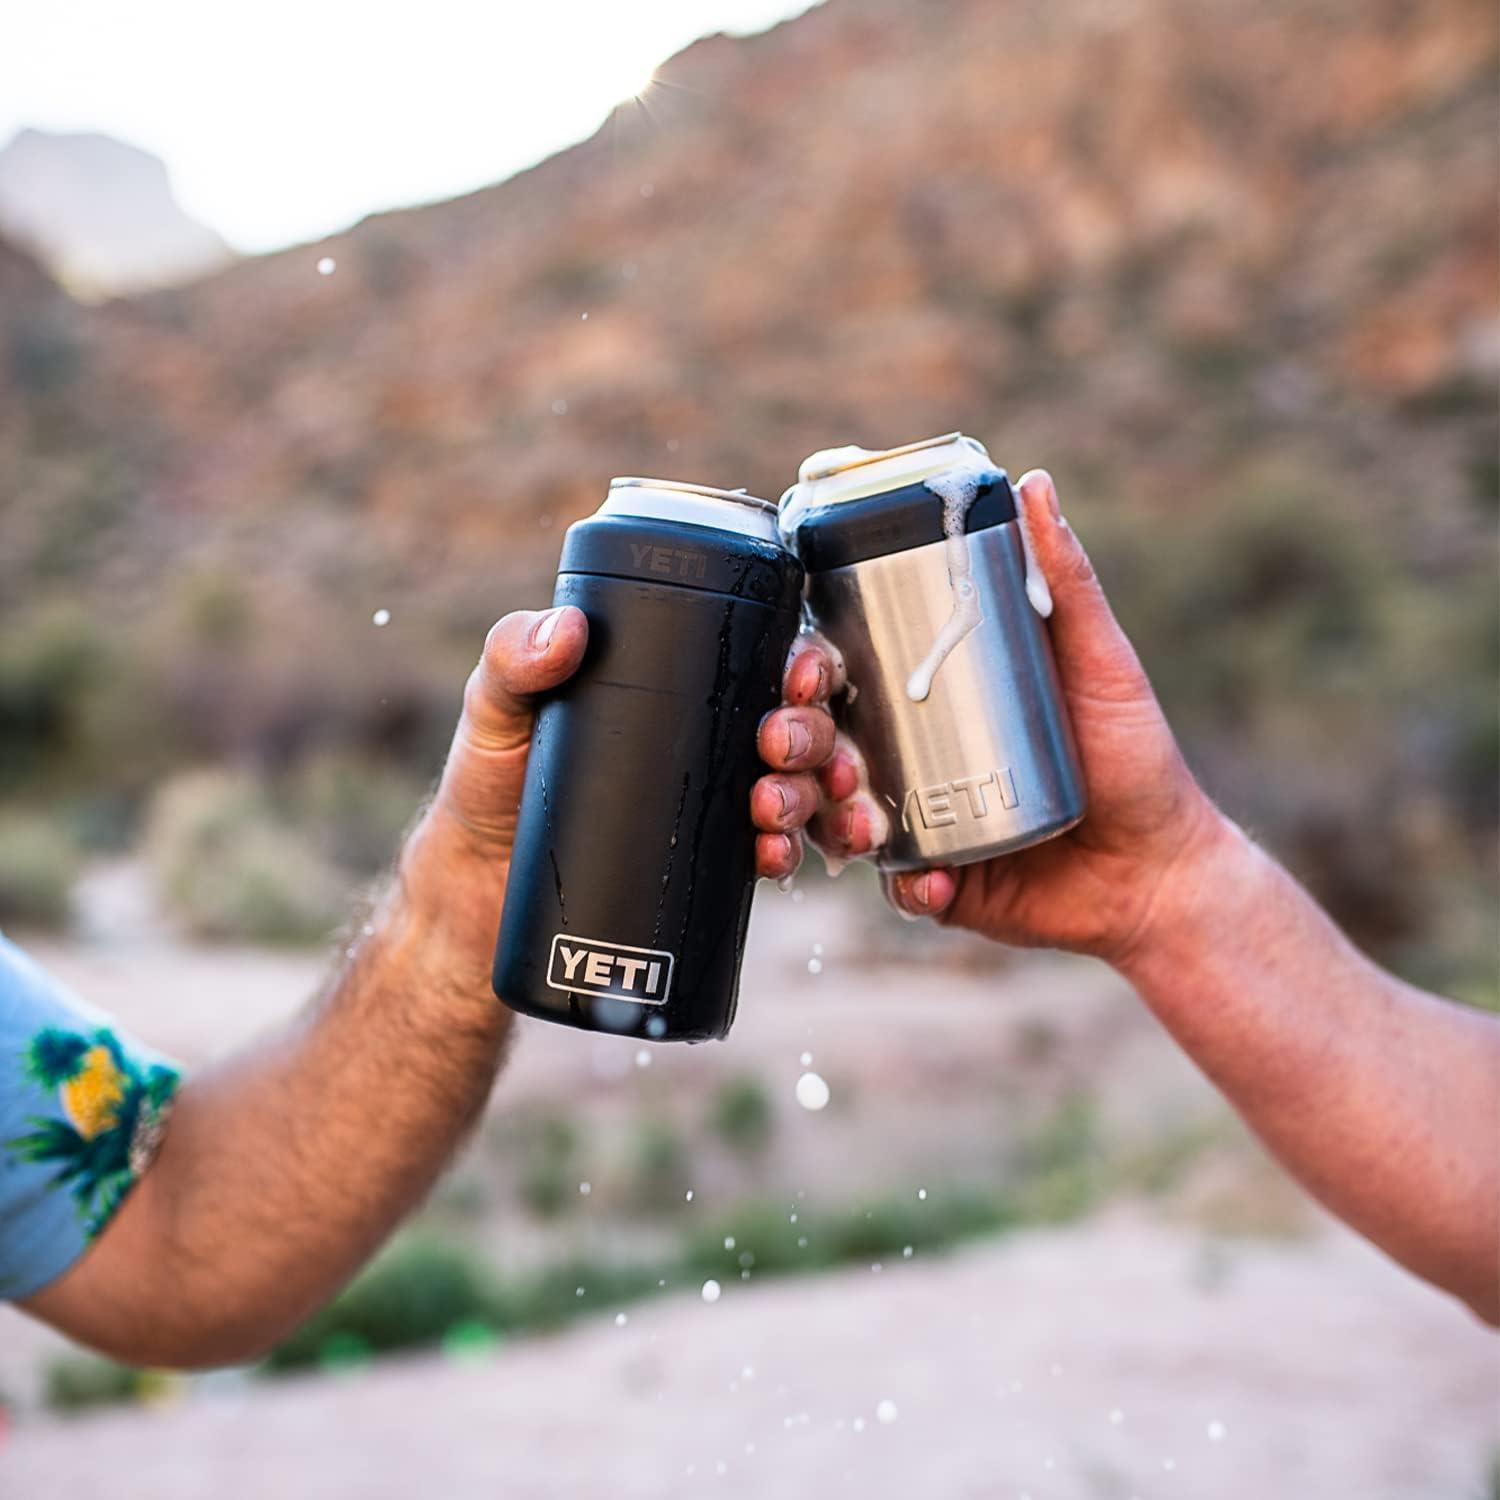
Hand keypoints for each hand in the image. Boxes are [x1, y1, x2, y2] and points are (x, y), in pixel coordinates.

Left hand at [406, 604, 837, 972]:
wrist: (482, 891)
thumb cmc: (489, 786)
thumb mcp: (497, 712)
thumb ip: (512, 661)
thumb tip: (563, 631)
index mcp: (680, 684)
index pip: (764, 658)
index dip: (804, 661)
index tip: (798, 675)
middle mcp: (715, 739)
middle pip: (800, 722)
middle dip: (812, 733)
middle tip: (777, 748)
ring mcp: (720, 804)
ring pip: (802, 787)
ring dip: (811, 795)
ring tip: (771, 809)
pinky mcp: (714, 866)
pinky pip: (778, 853)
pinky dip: (795, 853)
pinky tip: (778, 858)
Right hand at [806, 470, 1223, 965]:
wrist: (1159, 868)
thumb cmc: (1130, 756)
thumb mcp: (1097, 660)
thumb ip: (1064, 578)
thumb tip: (1035, 483)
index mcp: (922, 698)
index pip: (837, 675)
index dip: (804, 669)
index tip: (811, 669)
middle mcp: (904, 758)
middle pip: (813, 745)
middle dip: (788, 744)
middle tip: (804, 748)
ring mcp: (915, 823)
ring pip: (827, 819)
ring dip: (813, 818)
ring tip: (851, 820)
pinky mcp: (935, 883)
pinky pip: (895, 886)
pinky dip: (903, 885)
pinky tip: (926, 880)